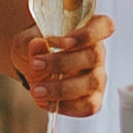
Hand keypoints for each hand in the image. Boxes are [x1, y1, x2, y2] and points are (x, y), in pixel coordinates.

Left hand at [4, 0, 111, 117]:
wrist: (34, 68)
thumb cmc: (37, 48)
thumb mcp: (28, 41)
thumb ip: (32, 42)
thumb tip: (37, 45)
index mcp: (89, 29)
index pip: (104, 26)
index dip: (88, 34)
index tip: (64, 42)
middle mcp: (98, 53)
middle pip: (93, 57)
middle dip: (62, 63)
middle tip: (35, 64)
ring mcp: (98, 76)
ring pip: (91, 83)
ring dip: (61, 88)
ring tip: (35, 89)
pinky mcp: (93, 98)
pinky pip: (88, 105)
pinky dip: (65, 106)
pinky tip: (44, 102)